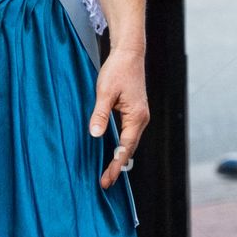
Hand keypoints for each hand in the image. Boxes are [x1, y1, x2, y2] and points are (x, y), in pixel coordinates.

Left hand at [88, 47, 148, 190]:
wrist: (129, 53)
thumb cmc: (117, 70)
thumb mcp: (104, 92)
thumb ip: (100, 114)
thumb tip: (95, 135)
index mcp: (136, 116)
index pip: (125, 148)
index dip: (115, 165)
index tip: (106, 179)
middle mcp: (141, 119)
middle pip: (129, 149)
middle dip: (117, 166)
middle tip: (104, 183)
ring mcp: (139, 116)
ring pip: (129, 142)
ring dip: (118, 157)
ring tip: (107, 172)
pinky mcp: (134, 112)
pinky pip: (127, 134)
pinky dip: (119, 145)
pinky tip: (110, 151)